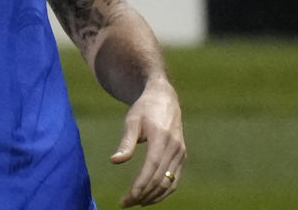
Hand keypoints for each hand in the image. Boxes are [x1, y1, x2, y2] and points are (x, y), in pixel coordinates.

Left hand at [111, 81, 185, 206]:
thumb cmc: (144, 109)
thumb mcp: (132, 121)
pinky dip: (163, 192)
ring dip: (153, 196)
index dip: (141, 185)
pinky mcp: (182, 156)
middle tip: (126, 203)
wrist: (164, 99)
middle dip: (143, 194)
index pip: (152, 167)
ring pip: (169, 183)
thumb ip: (125, 142)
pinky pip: (174, 180)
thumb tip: (115, 161)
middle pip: (160, 178)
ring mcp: (180, 153)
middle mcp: (175, 147)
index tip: (128, 198)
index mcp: (162, 138)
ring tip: (136, 203)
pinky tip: (150, 197)